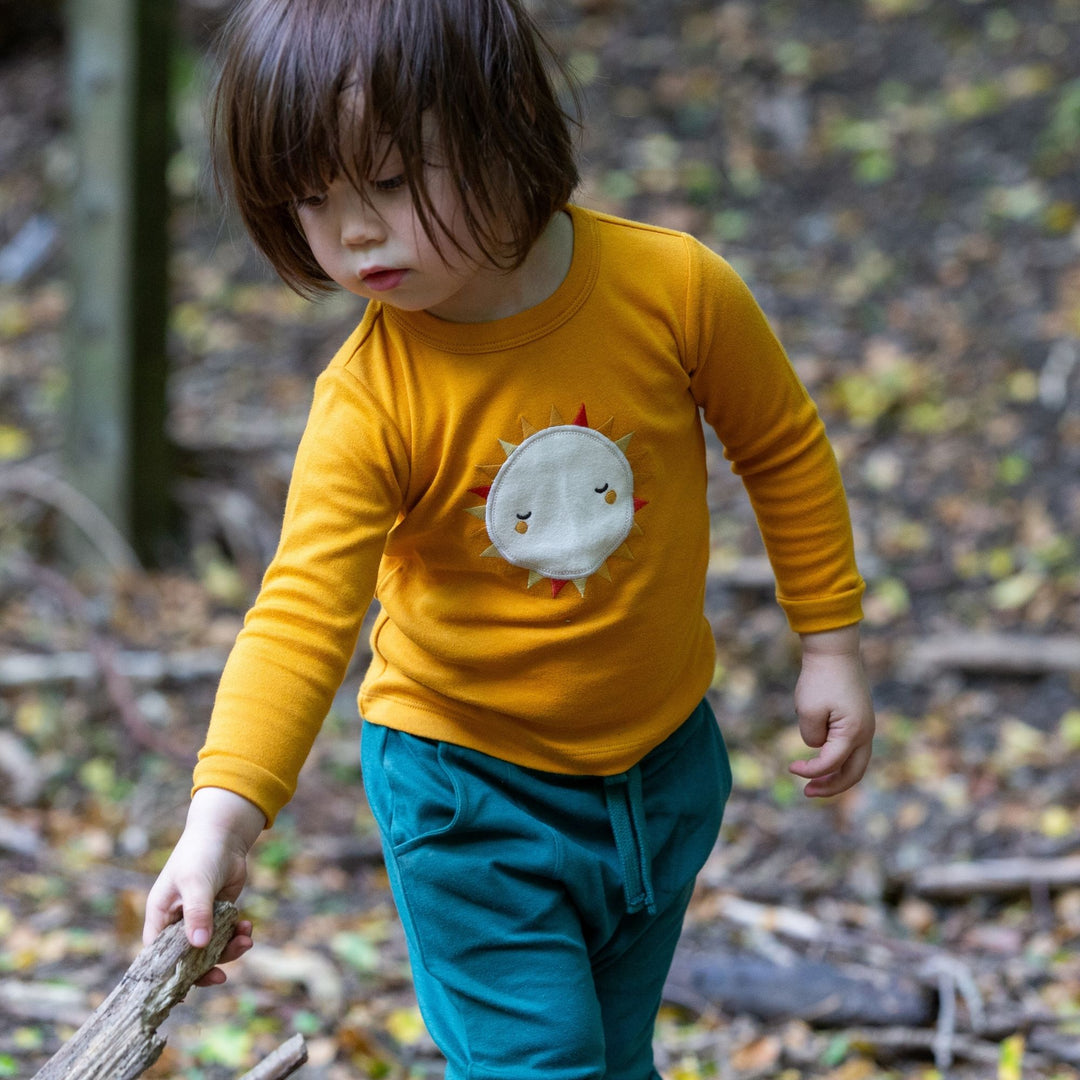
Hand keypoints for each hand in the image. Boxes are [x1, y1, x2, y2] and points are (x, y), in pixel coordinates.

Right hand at [142, 787, 264, 984]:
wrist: (225, 833)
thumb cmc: (200, 854)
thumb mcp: (196, 883)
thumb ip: (197, 914)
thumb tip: (198, 946)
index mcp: (160, 917)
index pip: (156, 957)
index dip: (167, 976)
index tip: (185, 992)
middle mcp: (177, 922)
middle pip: (186, 958)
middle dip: (205, 967)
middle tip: (223, 976)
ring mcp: (199, 919)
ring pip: (211, 949)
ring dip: (228, 950)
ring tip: (246, 940)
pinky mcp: (219, 914)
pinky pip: (226, 935)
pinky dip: (237, 936)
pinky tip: (247, 928)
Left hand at [788, 625, 874, 797]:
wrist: (834, 650)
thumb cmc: (819, 678)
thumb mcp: (808, 710)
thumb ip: (812, 736)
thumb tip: (818, 746)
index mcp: (854, 733)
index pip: (832, 764)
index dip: (810, 771)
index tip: (790, 767)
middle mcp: (866, 733)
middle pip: (853, 773)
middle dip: (831, 786)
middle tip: (807, 793)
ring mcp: (866, 726)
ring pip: (856, 763)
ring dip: (836, 775)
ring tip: (814, 783)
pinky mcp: (860, 719)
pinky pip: (853, 749)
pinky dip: (839, 760)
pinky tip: (820, 757)